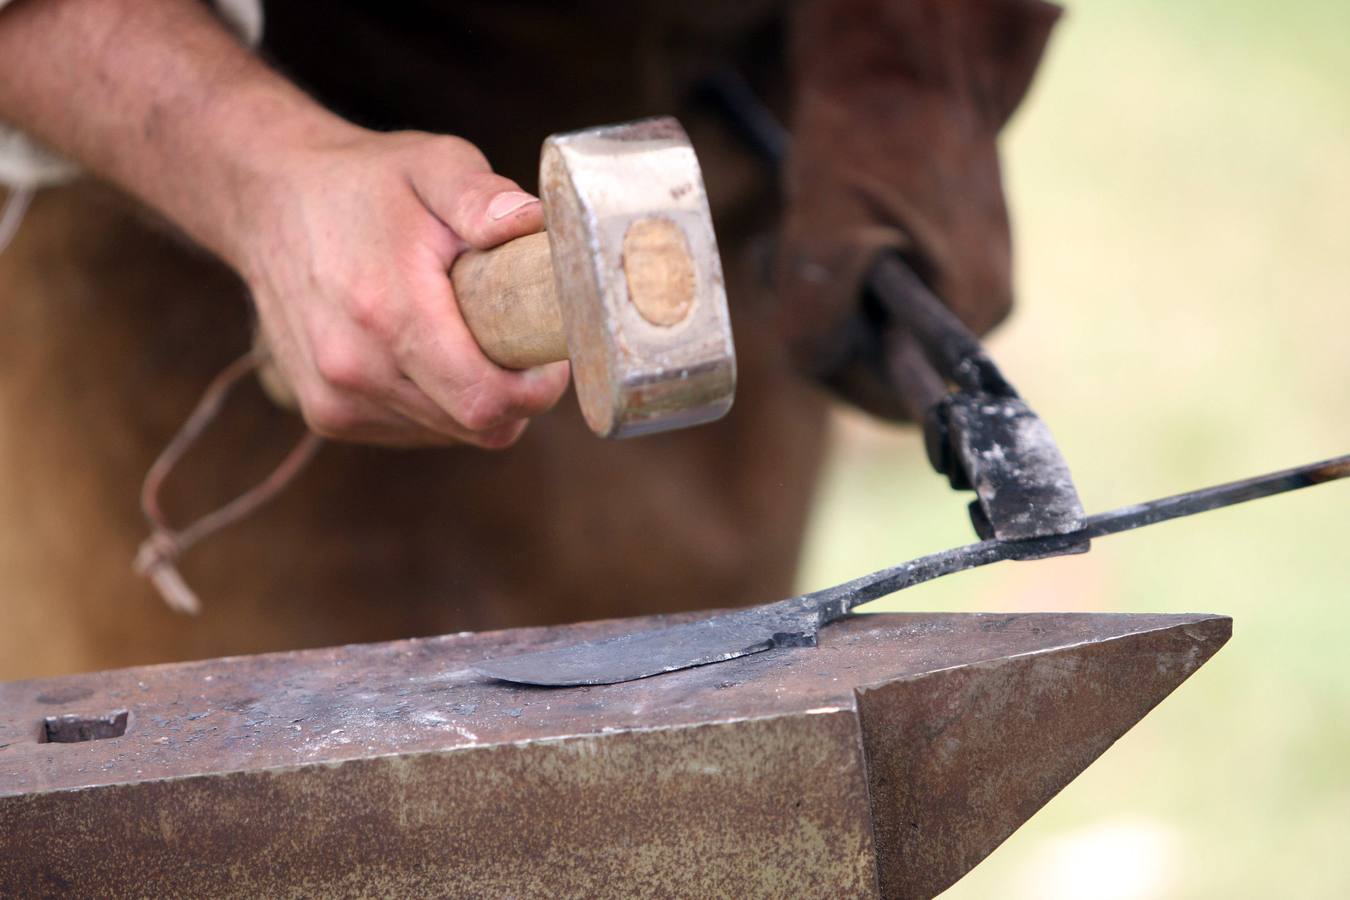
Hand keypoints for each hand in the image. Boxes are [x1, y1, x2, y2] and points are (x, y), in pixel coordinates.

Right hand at [231, 127, 569, 447]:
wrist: (267, 201)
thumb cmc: (363, 183)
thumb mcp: (432, 165)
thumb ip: (481, 196)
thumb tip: (529, 225)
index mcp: (391, 314)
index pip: (488, 401)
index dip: (537, 389)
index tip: (550, 352)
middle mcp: (357, 370)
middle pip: (477, 426)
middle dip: (514, 393)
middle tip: (517, 339)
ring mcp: (337, 400)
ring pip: (448, 433)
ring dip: (474, 398)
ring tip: (464, 336)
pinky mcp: (327, 414)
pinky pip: (412, 431)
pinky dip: (436, 404)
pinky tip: (426, 352)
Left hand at [777, 0, 1060, 419]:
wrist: (905, 56)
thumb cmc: (869, 134)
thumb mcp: (826, 231)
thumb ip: (815, 317)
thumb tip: (811, 367)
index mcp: (971, 307)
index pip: (903, 402)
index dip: (838, 383)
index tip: (795, 339)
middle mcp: (982, 300)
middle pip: (888, 364)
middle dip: (826, 332)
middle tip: (786, 277)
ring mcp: (970, 271)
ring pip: (880, 325)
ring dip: (828, 299)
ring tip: (801, 244)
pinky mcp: (950, 246)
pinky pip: (888, 290)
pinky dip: (844, 271)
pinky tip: (824, 231)